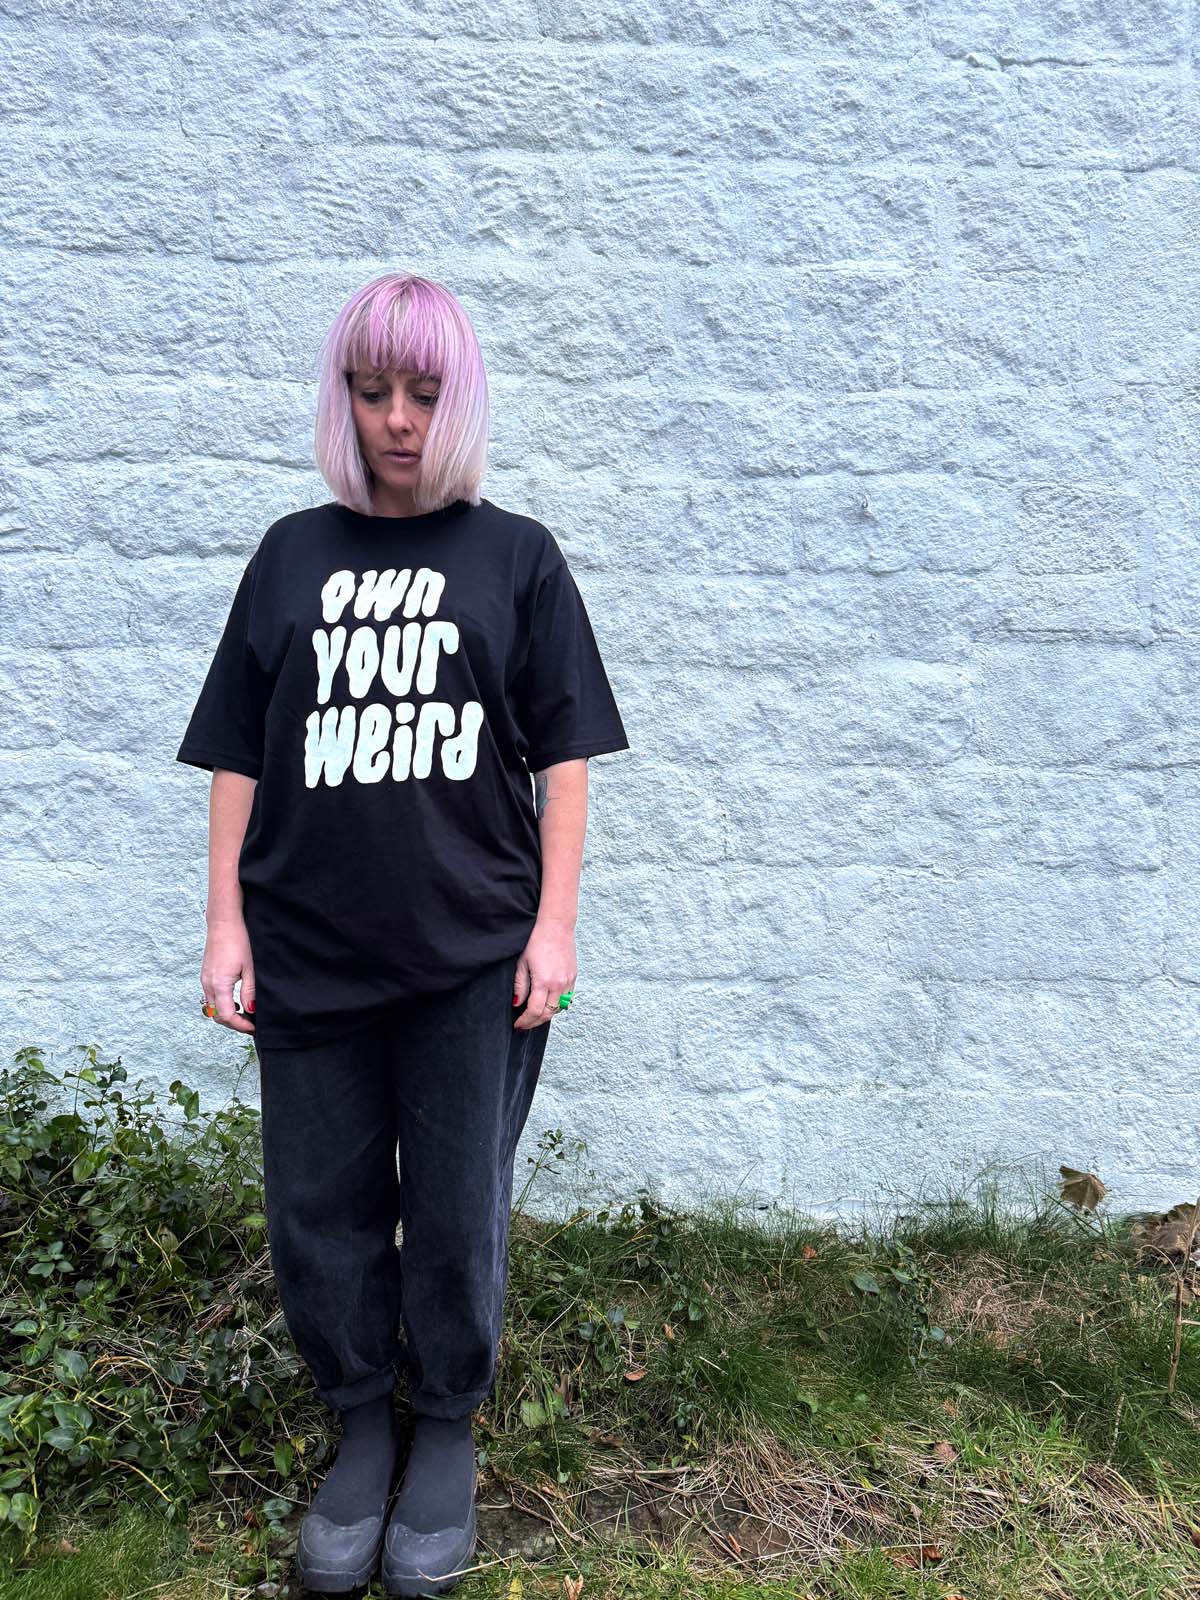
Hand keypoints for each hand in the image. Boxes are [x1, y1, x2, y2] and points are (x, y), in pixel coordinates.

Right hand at [201, 917, 256, 1033]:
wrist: (223, 923)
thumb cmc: (238, 941)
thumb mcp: (250, 968)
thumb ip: (250, 991)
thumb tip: (251, 1010)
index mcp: (219, 984)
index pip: (226, 1016)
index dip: (240, 1025)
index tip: (253, 1028)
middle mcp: (208, 984)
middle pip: (217, 1015)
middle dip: (233, 1023)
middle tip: (250, 1024)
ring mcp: (204, 980)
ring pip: (213, 1007)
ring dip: (227, 1014)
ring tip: (245, 1014)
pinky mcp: (205, 975)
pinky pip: (211, 997)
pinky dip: (222, 1004)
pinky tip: (235, 1000)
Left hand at [513, 917, 575, 1029]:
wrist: (557, 926)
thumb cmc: (536, 940)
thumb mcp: (522, 963)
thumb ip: (520, 986)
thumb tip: (517, 1003)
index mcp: (544, 981)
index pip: (535, 1011)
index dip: (525, 1021)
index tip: (518, 1025)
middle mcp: (559, 984)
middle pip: (548, 1014)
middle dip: (534, 1022)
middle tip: (524, 1024)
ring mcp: (569, 981)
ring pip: (558, 1008)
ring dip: (546, 1015)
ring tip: (534, 1015)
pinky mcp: (574, 977)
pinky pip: (567, 999)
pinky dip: (556, 1005)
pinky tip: (547, 1003)